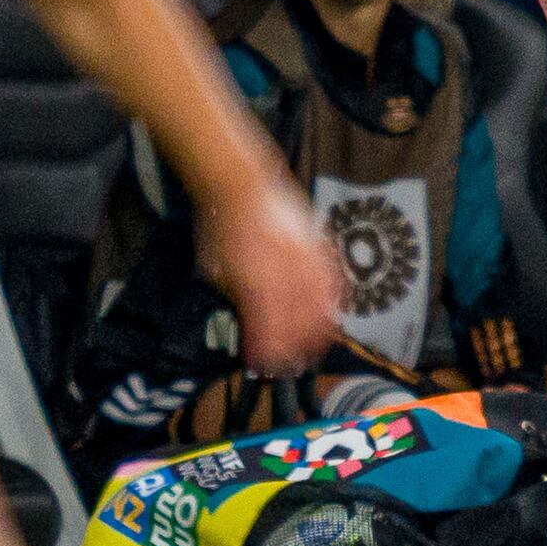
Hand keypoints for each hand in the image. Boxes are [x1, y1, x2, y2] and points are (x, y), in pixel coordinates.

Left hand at [201, 177, 340, 376]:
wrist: (241, 182)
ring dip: (318, 327)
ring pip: (319, 298)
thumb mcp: (215, 265)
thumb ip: (235, 294)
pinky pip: (331, 275)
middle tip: (290, 363)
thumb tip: (248, 319)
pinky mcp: (315, 242)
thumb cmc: (221, 225)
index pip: (264, 320)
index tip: (263, 364)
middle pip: (297, 315)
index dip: (266, 346)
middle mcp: (282, 266)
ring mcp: (303, 253)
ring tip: (315, 346)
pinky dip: (332, 298)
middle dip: (294, 344)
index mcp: (253, 273)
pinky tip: (330, 311)